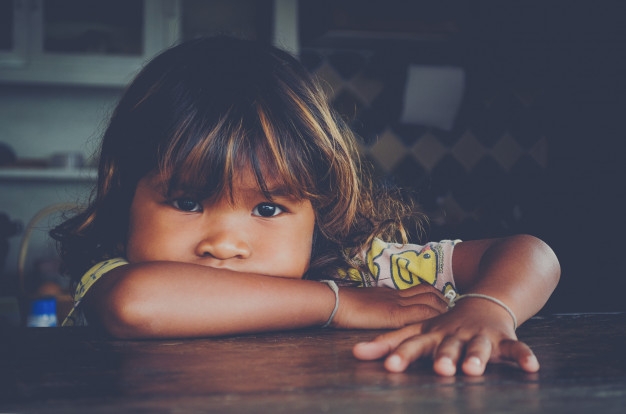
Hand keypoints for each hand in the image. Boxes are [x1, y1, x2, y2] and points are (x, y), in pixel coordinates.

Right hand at [332, 284, 447, 328]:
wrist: (334, 302)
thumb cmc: (344, 304)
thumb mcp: (367, 303)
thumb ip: (380, 304)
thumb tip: (386, 310)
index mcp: (391, 292)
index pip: (421, 288)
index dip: (436, 294)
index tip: (446, 302)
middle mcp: (398, 295)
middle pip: (430, 292)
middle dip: (445, 301)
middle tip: (457, 310)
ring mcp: (397, 303)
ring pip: (430, 301)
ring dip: (444, 309)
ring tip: (454, 319)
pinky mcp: (394, 314)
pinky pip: (421, 313)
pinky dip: (435, 318)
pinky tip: (443, 325)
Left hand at [352, 298, 539, 375]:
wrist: (483, 302)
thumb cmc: (444, 325)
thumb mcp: (417, 331)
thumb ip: (387, 343)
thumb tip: (354, 354)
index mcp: (433, 334)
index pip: (414, 344)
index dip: (402, 355)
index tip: (389, 367)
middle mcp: (455, 335)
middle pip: (448, 346)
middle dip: (444, 356)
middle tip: (439, 369)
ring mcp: (480, 336)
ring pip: (479, 348)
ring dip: (478, 358)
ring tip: (473, 370)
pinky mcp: (504, 339)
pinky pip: (516, 348)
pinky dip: (524, 356)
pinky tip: (532, 367)